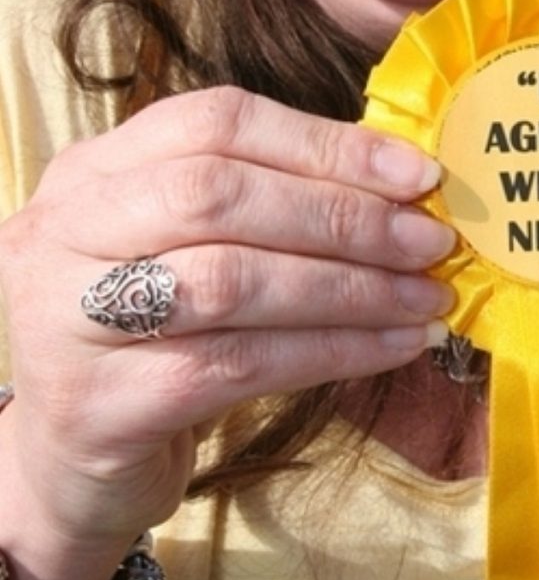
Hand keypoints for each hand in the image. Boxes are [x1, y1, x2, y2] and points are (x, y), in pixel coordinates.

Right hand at [0, 86, 452, 544]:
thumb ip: (266, 209)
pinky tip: (394, 349)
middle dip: (345, 219)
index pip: (216, 123)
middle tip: (431, 244)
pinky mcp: (103, 404)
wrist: (70, 456)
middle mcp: (67, 229)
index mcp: (95, 171)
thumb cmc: (155, 339)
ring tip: (427, 300)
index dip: (328, 146)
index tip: (419, 175)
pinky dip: (333, 352)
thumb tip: (401, 194)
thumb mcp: (186, 250)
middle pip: (221, 196)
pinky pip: (240, 365)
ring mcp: (70, 317)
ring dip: (352, 289)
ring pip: (233, 282)